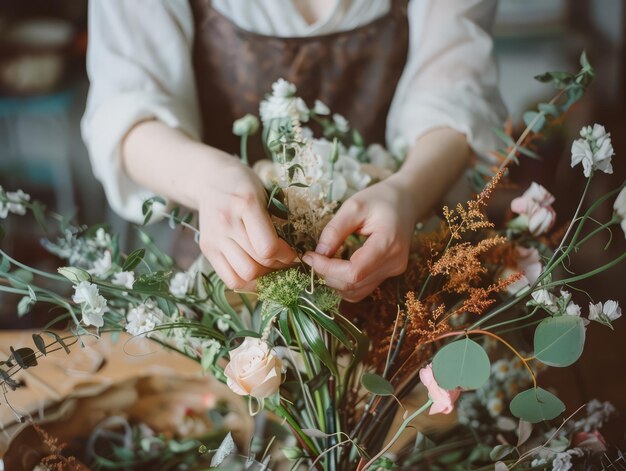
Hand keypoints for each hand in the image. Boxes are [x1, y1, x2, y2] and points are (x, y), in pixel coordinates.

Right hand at [196, 154, 296, 289]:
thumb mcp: (266, 192)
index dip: (286, 256)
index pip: (268, 248)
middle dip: (278, 267)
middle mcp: (226, 223)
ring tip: (271, 265)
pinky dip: (247, 281)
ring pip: (244, 275)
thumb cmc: (244, 184)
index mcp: (245, 203)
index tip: (295, 253)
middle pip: (257, 264)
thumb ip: (278, 219)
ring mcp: (214, 238)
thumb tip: (296, 252)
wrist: (208, 179)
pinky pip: (230, 279)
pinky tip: (256, 271)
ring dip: (263, 276)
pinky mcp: (207, 249)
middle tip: (286, 261)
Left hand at [302, 178, 417, 301]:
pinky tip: (337, 267)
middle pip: (354, 285)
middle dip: (327, 275)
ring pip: (356, 292)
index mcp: (388, 244)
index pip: (354, 272)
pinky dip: (345, 283)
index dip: (327, 269)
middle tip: (313, 256)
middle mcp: (394, 263)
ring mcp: (393, 271)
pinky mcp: (389, 274)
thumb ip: (335, 230)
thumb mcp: (353, 206)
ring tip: (324, 261)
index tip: (310, 256)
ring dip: (334, 281)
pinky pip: (362, 289)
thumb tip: (318, 254)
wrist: (406, 201)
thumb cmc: (380, 199)